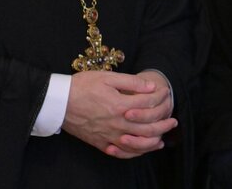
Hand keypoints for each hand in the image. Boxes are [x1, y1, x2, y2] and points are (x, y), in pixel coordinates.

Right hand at [62, 71, 178, 158]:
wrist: (58, 102)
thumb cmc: (82, 86)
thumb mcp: (107, 77)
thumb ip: (131, 82)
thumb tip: (152, 87)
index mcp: (120, 105)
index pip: (149, 105)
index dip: (161, 99)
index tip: (167, 96)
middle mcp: (117, 123)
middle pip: (147, 128)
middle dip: (163, 125)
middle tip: (173, 122)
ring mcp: (108, 135)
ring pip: (137, 144)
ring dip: (153, 142)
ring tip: (162, 139)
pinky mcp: (100, 143)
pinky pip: (121, 152)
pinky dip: (134, 153)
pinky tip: (141, 150)